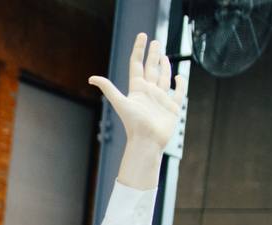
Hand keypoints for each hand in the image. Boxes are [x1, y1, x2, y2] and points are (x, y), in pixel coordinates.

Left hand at [88, 34, 184, 151]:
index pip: (137, 64)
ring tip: (164, 55)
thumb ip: (108, 88)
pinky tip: (179, 76)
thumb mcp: (120, 102)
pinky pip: (178, 92)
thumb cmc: (133, 123)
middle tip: (156, 41)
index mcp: (137, 89)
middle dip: (153, 54)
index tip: (142, 35)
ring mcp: (161, 98)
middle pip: (151, 68)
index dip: (139, 49)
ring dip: (164, 66)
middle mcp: (149, 92)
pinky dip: (180, 83)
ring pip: (163, 77)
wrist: (146, 140)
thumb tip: (91, 78)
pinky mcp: (172, 106)